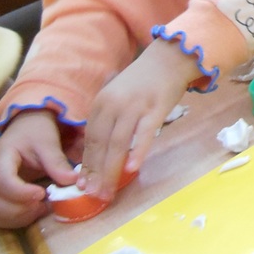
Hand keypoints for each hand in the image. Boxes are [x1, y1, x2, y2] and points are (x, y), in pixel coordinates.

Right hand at [0, 109, 77, 228]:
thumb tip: (73, 181)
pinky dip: (14, 220)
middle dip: (16, 210)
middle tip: (42, 205)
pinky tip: (34, 211)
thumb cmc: (35, 133)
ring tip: (41, 208)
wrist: (25, 128)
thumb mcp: (47, 142)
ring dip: (16, 217)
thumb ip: (57, 162)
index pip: (2, 181)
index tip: (42, 193)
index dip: (21, 193)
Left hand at [78, 39, 196, 200]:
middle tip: (94, 195)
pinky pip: (144, 134)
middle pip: (101, 144)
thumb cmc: (144, 81)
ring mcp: (134, 106)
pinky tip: (132, 169)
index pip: (90, 140)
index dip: (87, 164)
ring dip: (111, 170)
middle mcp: (113, 105)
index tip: (84, 185)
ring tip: (108, 191)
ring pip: (118, 143)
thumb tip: (101, 153)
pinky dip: (137, 152)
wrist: (170, 57)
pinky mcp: (155, 108)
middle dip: (96, 173)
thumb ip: (109, 120)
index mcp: (101, 103)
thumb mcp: (118, 97)